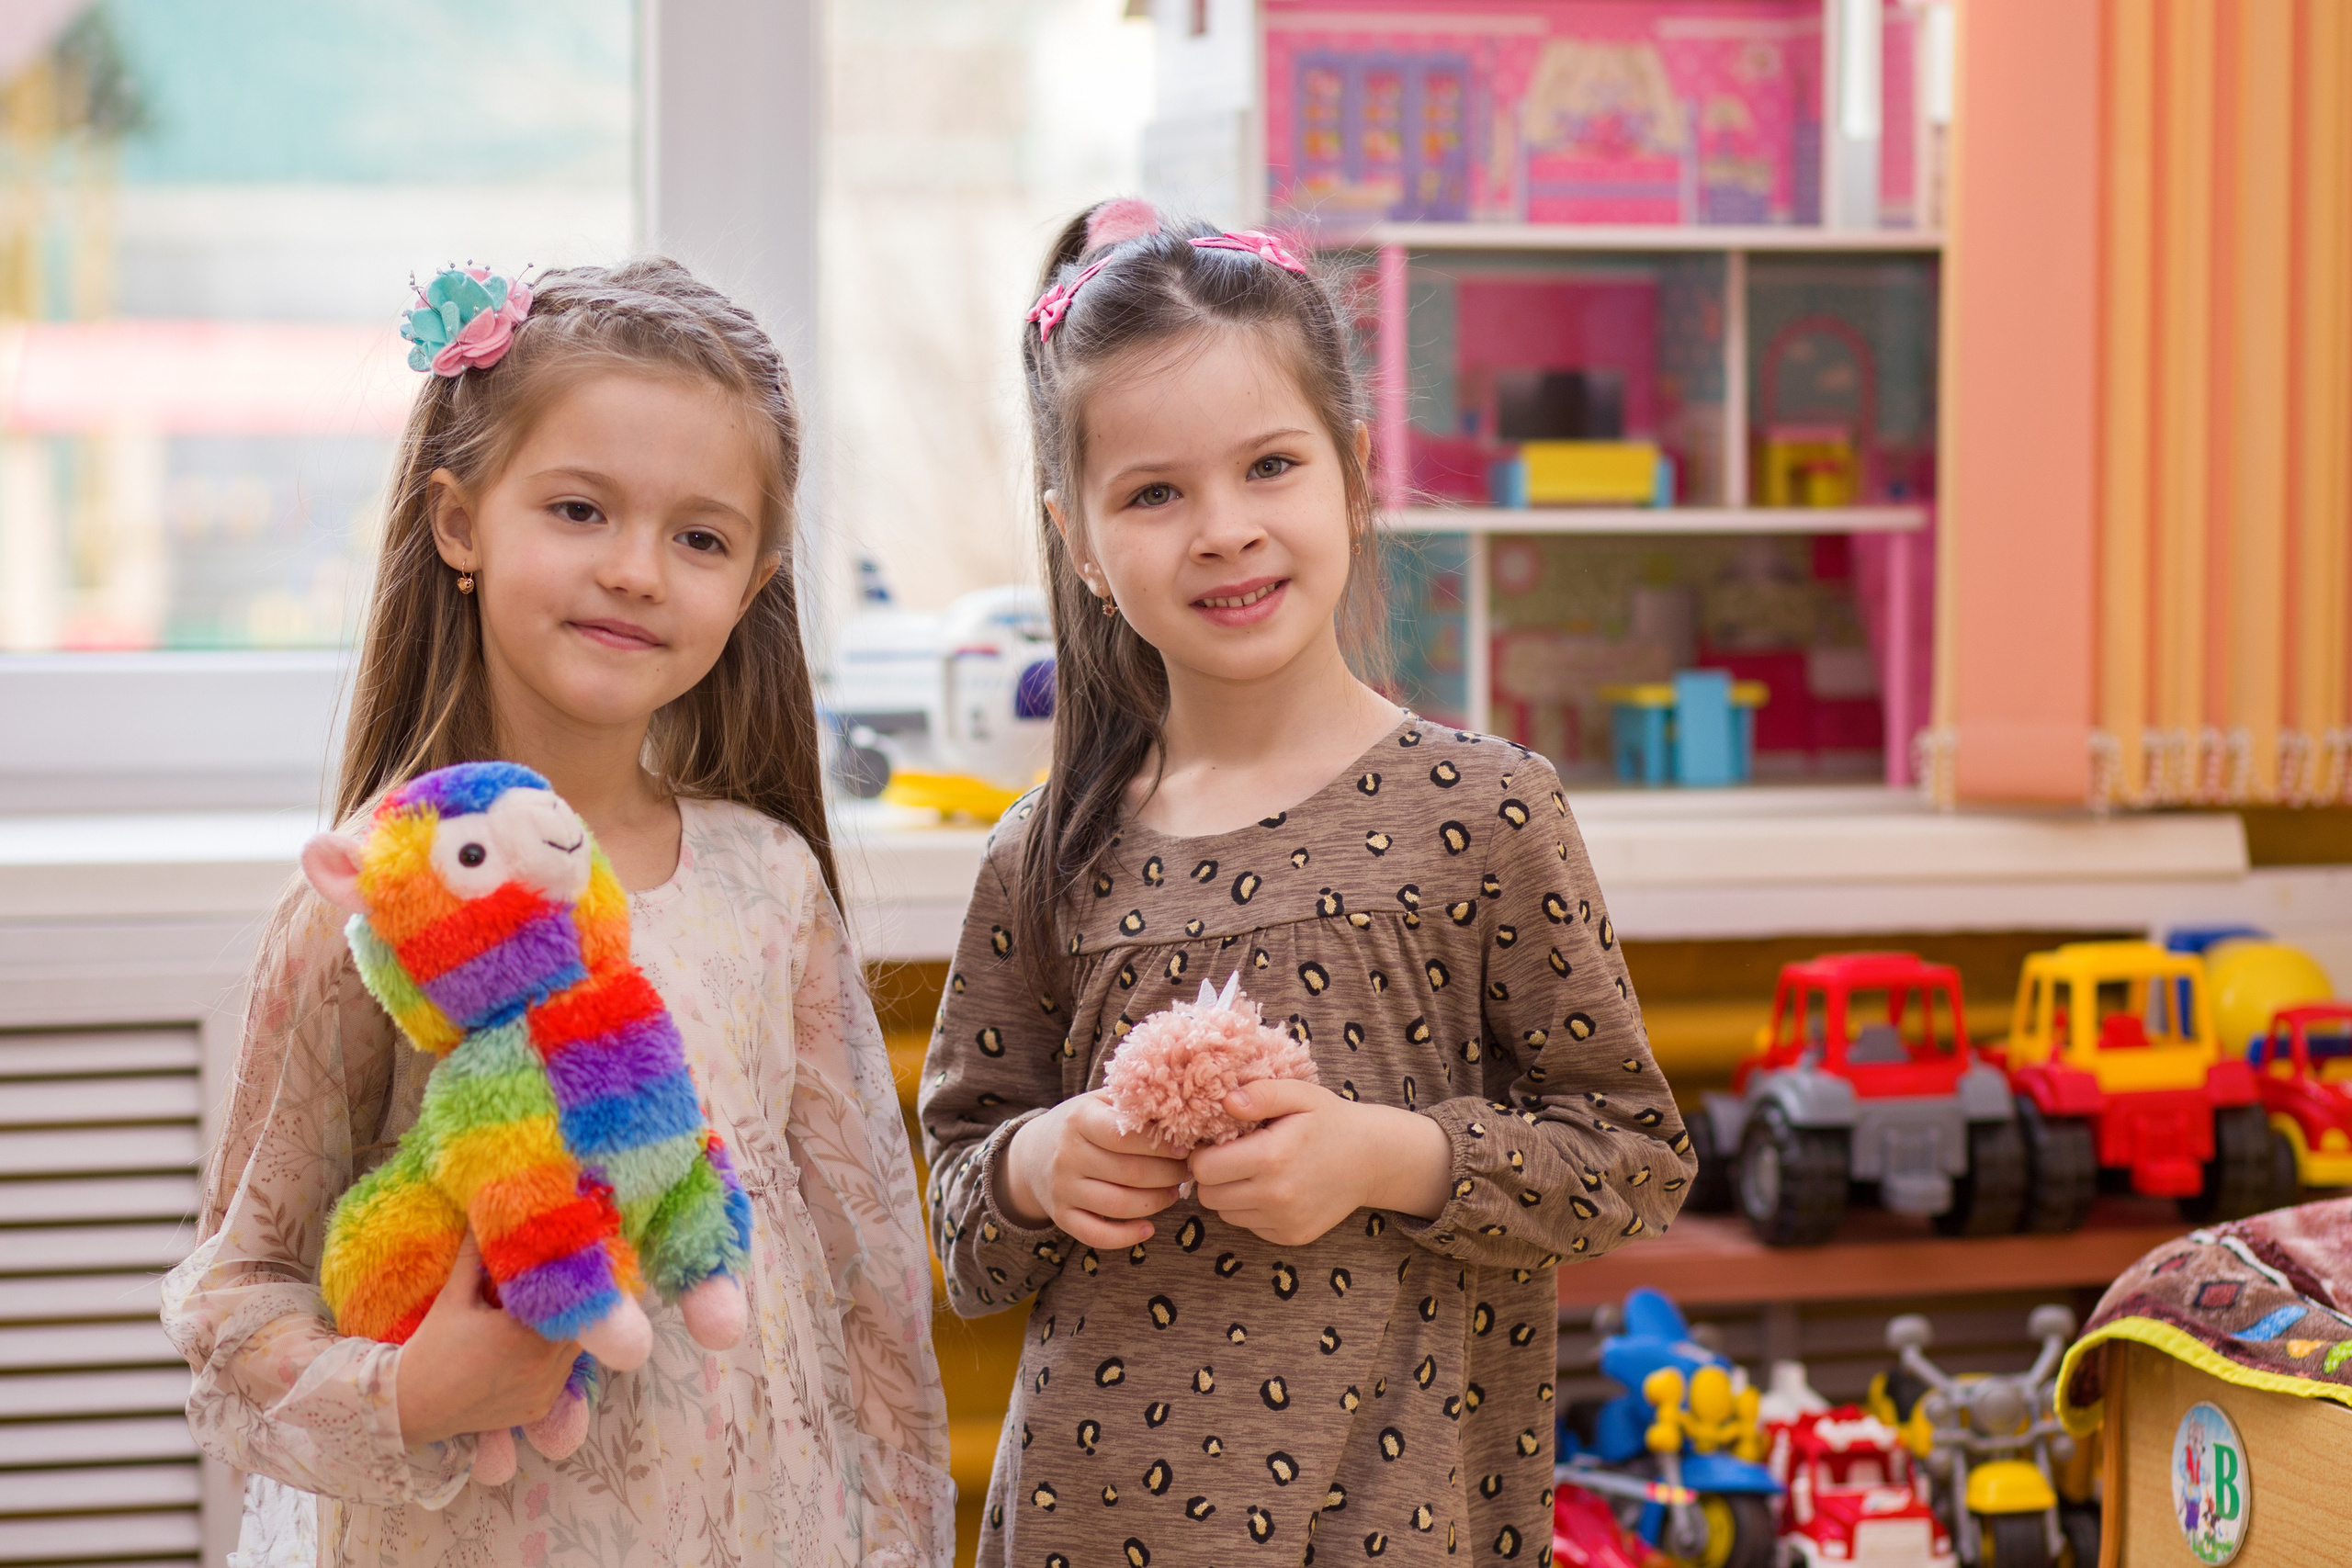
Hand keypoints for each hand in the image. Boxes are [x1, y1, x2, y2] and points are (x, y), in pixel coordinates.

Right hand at [393, 1234, 581, 1446]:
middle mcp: (544, 1365)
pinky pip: (560, 1377)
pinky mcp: (540, 1408)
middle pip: (577, 1325)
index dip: (567, 1284)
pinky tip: (530, 1351)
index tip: (561, 1269)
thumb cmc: (434, 1347)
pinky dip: (552, 1363)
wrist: (413, 1405)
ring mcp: (545, 1390)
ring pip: (572, 1352)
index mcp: (526, 1335)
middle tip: (554, 1291)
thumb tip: (480, 1214)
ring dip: (562, 1335)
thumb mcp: (454, 1297)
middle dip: (566, 1308)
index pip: (568, 1300)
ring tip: (541, 1319)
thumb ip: (474, 1256)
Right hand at [1002, 1091, 1191, 1247]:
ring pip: (1118, 1204)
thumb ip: (1132, 1104)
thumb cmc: (1079, 1124)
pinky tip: (1148, 1228)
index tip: (1184, 1147)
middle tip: (1186, 1171)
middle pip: (1129, 1172)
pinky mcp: (1061, 1216)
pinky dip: (1126, 1237)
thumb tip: (1179, 1111)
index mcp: (1079, 1119)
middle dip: (1168, 1175)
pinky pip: (1096, 1235)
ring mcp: (1062, 1188)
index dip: (1161, 1145)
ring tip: (1173, 1193)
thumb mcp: (1098, 1102)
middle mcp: (1067, 1155)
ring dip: (1156, 1202)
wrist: (1031, 1154)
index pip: (1125, 1136)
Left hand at [1188, 1080, 1452, 1245]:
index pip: (1203, 1169)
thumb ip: (1261, 1094)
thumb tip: (1227, 1101)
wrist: (1374, 1159)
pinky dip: (1251, 1209)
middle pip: (1208, 1196)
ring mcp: (1284, 1221)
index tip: (1217, 1142)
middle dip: (1212, 1175)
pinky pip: (1249, 1226)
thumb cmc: (1331, 1121)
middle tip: (1232, 1156)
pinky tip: (1273, 1188)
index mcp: (1272, 1157)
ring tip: (1255, 1170)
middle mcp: (1276, 1196)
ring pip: (1226, 1214)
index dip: (1202, 1153)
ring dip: (1230, 1193)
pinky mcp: (1291, 1237)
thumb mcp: (1300, 1094)